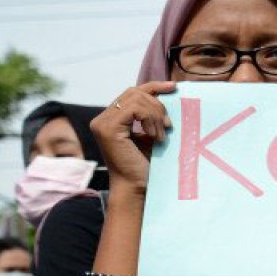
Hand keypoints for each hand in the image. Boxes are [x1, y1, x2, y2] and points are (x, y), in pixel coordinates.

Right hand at [89, 81, 175, 195]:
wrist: (139, 188)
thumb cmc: (148, 166)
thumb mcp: (153, 135)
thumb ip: (153, 116)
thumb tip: (169, 93)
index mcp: (113, 119)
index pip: (133, 93)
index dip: (154, 86)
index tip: (174, 87)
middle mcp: (103, 118)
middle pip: (135, 92)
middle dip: (157, 104)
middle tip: (168, 126)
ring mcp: (102, 123)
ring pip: (136, 98)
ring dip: (155, 115)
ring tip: (161, 136)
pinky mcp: (107, 128)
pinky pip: (134, 109)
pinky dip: (150, 119)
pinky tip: (155, 137)